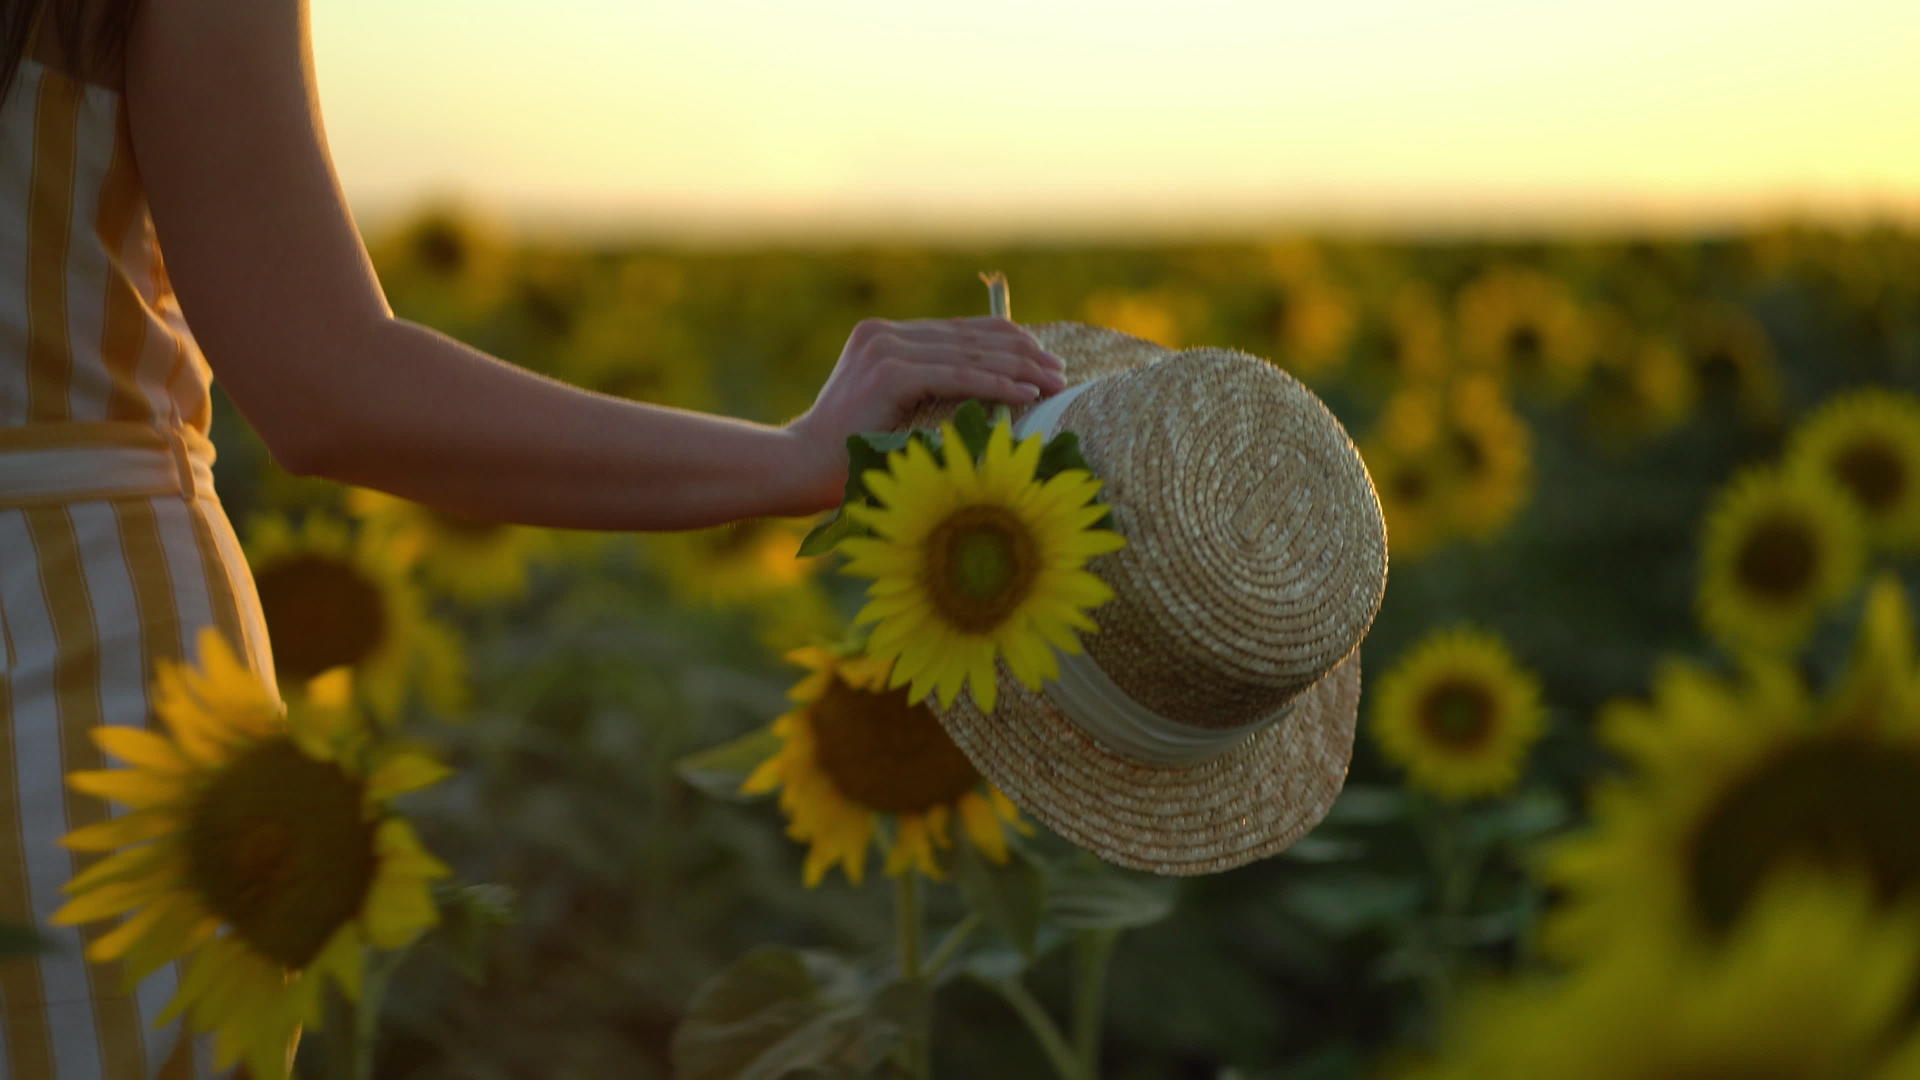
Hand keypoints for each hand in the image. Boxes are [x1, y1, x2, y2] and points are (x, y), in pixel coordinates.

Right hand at [783, 316, 1066, 510]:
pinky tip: (1028, 395)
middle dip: (1022, 355)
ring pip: (970, 355)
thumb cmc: (848, 455)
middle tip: (1059, 373)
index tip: (1043, 359)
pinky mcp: (889, 373)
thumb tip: (991, 393)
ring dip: (1019, 370)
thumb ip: (929, 392)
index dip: (1008, 341)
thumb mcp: (894, 413)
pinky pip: (958, 376)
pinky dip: (997, 386)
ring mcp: (884, 349)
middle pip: (971, 338)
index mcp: (882, 336)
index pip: (961, 330)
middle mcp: (883, 334)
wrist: (800, 467)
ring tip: (1054, 383)